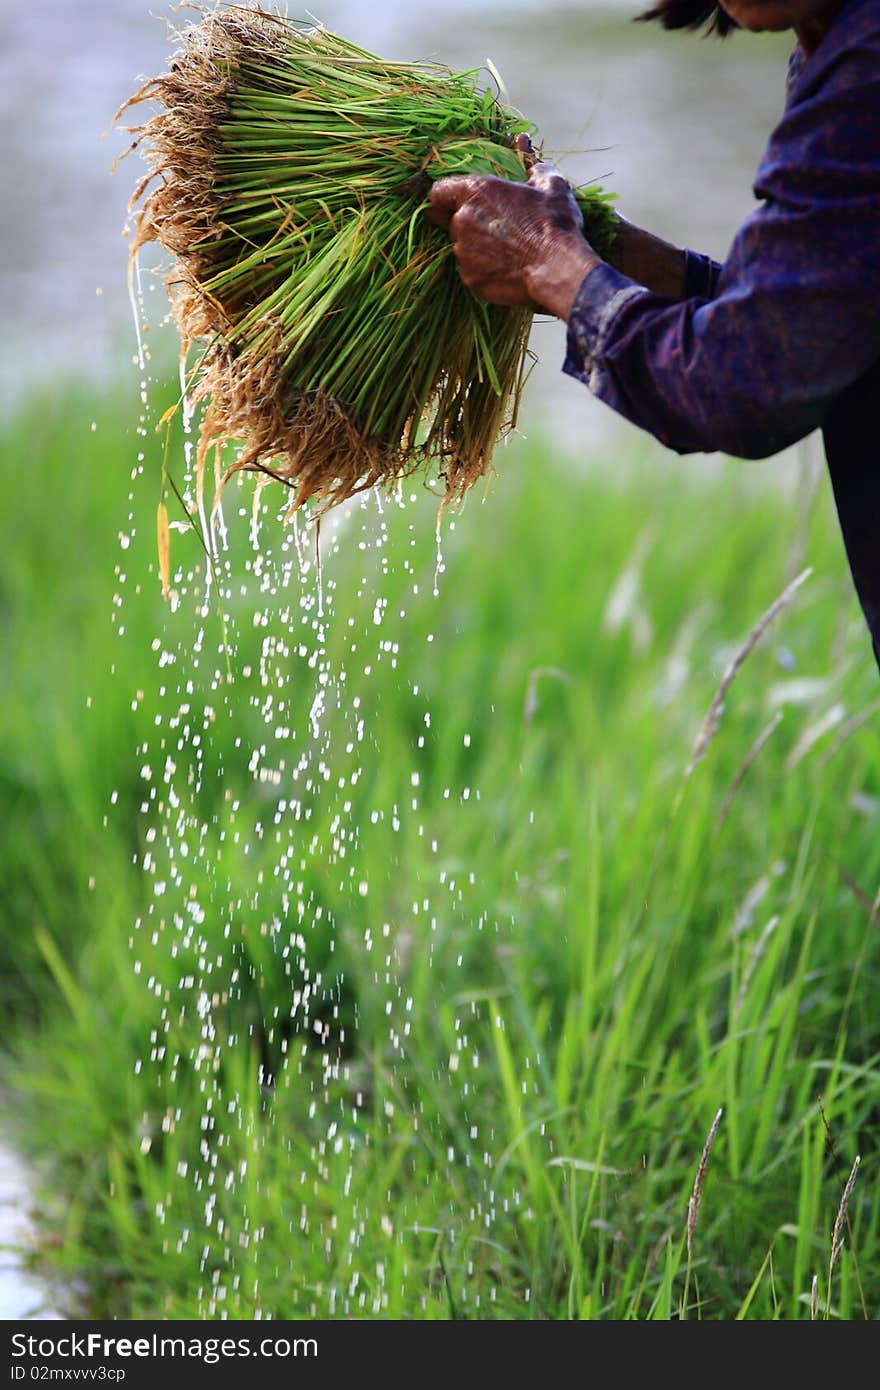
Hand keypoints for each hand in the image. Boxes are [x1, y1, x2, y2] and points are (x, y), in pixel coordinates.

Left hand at [428, 140, 601, 321]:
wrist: (558, 269)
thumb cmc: (554, 223)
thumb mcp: (551, 185)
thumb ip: (531, 164)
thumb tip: (524, 143)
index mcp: (476, 191)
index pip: (438, 192)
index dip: (444, 198)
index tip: (452, 204)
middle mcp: (462, 221)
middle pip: (452, 221)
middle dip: (468, 224)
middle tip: (494, 228)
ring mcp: (463, 252)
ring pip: (462, 247)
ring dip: (477, 247)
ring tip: (507, 250)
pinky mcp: (470, 279)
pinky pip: (471, 271)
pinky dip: (484, 270)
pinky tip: (507, 268)